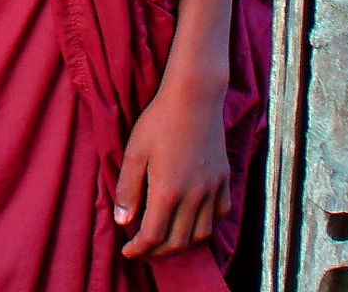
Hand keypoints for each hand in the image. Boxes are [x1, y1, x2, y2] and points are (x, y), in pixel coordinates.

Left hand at [115, 78, 230, 258]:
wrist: (193, 97)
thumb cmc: (158, 122)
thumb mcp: (134, 153)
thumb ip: (128, 190)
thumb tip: (123, 221)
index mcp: (168, 191)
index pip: (153, 236)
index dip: (138, 249)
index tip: (128, 251)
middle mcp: (194, 196)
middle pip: (178, 240)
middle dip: (158, 250)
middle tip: (144, 247)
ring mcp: (213, 188)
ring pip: (202, 233)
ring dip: (183, 242)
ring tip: (167, 238)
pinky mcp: (224, 178)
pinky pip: (220, 213)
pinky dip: (207, 225)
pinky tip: (194, 220)